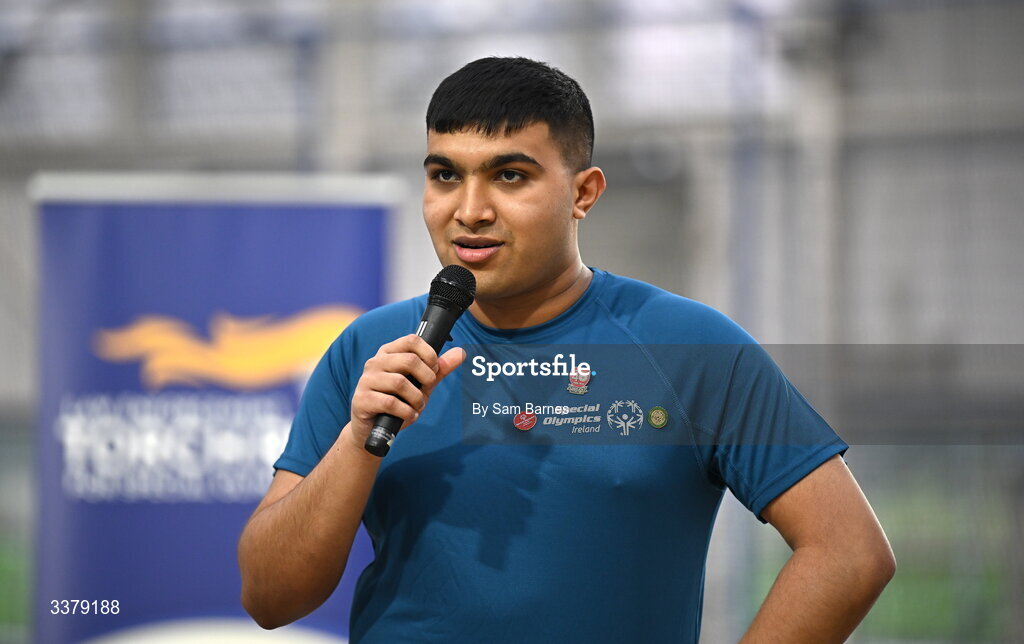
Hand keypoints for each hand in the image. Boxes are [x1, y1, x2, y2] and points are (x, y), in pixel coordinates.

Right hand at [346, 334, 464, 451]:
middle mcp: (375, 362)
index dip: (429, 354)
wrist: (373, 428)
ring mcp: (366, 380)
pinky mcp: (362, 399)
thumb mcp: (421, 384)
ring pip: (400, 382)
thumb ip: (439, 369)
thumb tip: (461, 352)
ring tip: (417, 406)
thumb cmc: (398, 402)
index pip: (412, 340)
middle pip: (409, 360)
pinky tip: (408, 415)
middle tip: (427, 390)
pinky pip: (391, 403)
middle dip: (426, 378)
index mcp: (388, 352)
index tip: (433, 370)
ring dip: (417, 399)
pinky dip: (406, 412)